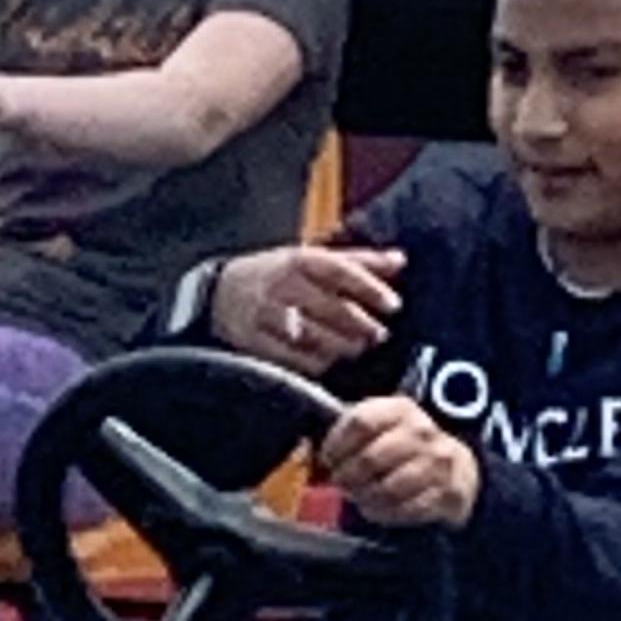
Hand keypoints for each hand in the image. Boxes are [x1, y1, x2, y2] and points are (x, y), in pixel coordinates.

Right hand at [210, 243, 404, 373]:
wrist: (219, 292)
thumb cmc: (279, 274)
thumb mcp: (313, 260)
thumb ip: (357, 261)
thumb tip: (400, 260)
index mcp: (299, 259)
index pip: (340, 270)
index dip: (369, 288)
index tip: (393, 305)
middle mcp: (281, 284)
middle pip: (329, 306)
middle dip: (360, 324)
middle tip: (379, 335)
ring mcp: (265, 313)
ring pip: (312, 334)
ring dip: (341, 345)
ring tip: (356, 348)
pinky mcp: (252, 340)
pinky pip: (291, 357)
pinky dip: (315, 361)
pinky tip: (328, 361)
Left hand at [317, 393, 478, 529]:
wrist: (456, 466)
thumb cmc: (403, 447)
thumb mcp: (380, 427)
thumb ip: (350, 435)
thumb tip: (316, 461)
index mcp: (401, 409)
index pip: (361, 422)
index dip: (337, 444)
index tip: (328, 459)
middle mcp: (423, 432)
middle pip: (371, 458)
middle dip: (347, 476)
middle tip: (341, 484)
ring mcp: (437, 463)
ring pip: (387, 488)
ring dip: (365, 497)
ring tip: (358, 497)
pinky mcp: (447, 492)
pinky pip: (405, 509)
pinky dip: (384, 513)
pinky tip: (375, 509)